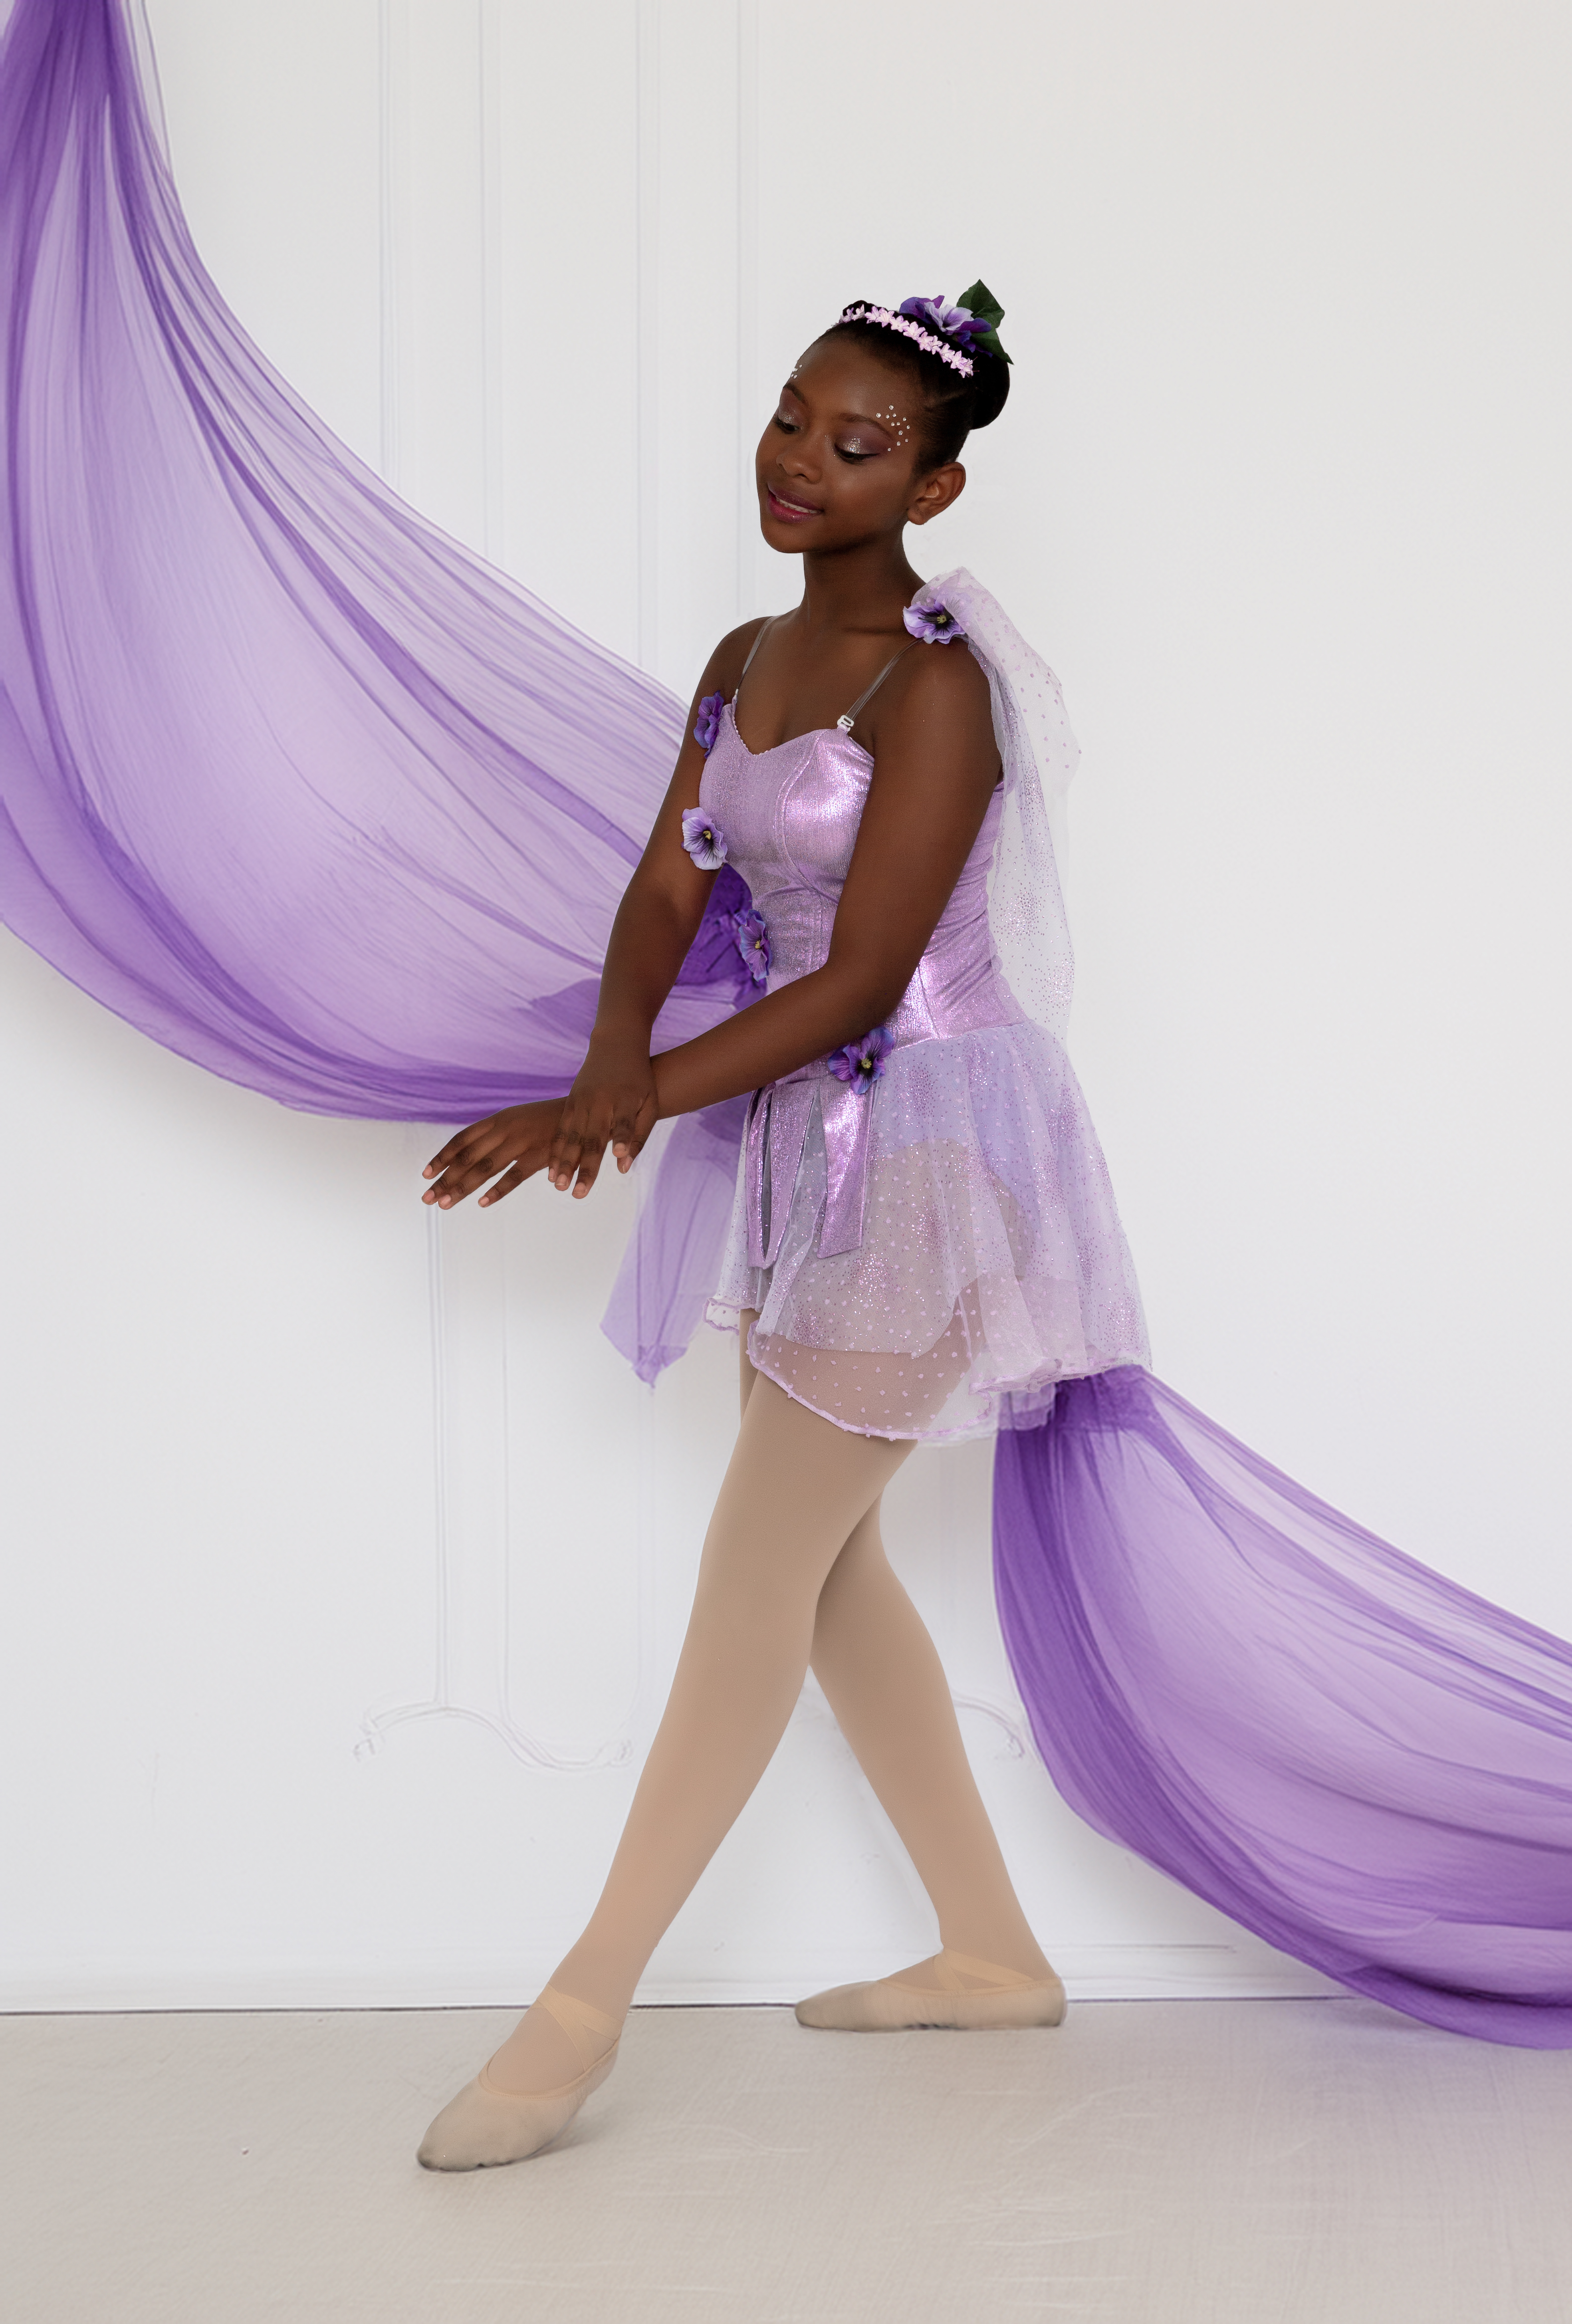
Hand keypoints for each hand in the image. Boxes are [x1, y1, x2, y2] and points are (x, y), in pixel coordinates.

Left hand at [421, 1099, 564, 1208]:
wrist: (583, 1112)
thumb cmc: (548, 1119)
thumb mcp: (518, 1118)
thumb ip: (496, 1132)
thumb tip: (470, 1150)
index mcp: (498, 1119)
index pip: (462, 1139)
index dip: (442, 1157)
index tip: (425, 1174)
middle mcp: (505, 1129)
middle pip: (468, 1157)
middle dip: (445, 1178)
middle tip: (427, 1198)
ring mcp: (521, 1142)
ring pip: (485, 1167)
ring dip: (463, 1187)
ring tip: (445, 1204)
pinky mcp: (539, 1155)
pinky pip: (515, 1176)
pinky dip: (498, 1190)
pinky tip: (482, 1203)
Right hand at [546, 1039, 658, 1198]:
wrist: (616, 1046)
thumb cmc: (639, 1080)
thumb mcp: (649, 1103)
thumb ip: (639, 1135)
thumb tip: (623, 1167)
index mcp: (626, 1100)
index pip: (625, 1124)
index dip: (623, 1139)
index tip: (619, 1157)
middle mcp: (601, 1102)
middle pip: (593, 1138)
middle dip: (586, 1167)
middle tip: (579, 1193)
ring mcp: (582, 1101)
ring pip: (572, 1136)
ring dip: (564, 1162)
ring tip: (558, 1185)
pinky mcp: (571, 1102)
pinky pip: (561, 1130)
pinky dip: (555, 1150)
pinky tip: (550, 1170)